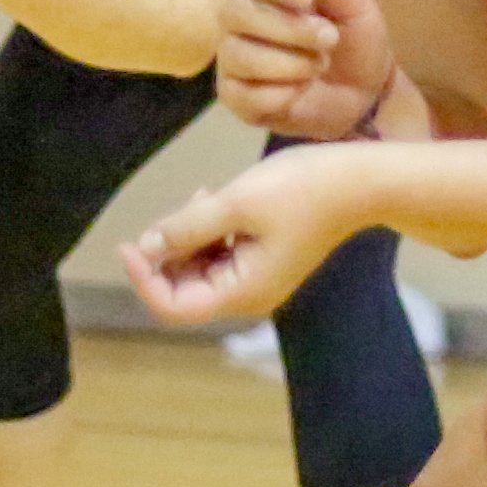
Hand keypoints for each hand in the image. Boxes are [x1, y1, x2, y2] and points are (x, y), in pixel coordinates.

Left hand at [120, 145, 366, 327]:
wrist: (360, 181)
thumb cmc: (300, 190)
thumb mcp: (236, 203)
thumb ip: (187, 227)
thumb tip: (147, 246)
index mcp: (242, 292)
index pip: (174, 306)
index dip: (144, 279)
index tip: (126, 243)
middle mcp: (248, 294)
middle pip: (184, 289)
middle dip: (168, 252)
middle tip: (176, 209)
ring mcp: (258, 277)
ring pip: (200, 268)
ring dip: (189, 236)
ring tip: (203, 196)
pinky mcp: (265, 258)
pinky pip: (220, 254)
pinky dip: (208, 230)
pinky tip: (216, 199)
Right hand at [214, 0, 419, 139]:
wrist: (363, 93)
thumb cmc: (354, 40)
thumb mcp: (357, 7)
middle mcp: (239, 19)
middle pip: (237, 13)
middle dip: (288, 28)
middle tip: (329, 38)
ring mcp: (233, 58)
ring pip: (239, 55)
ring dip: (288, 63)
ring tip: (319, 65)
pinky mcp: (235, 96)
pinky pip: (243, 95)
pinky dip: (280, 95)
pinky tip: (299, 91)